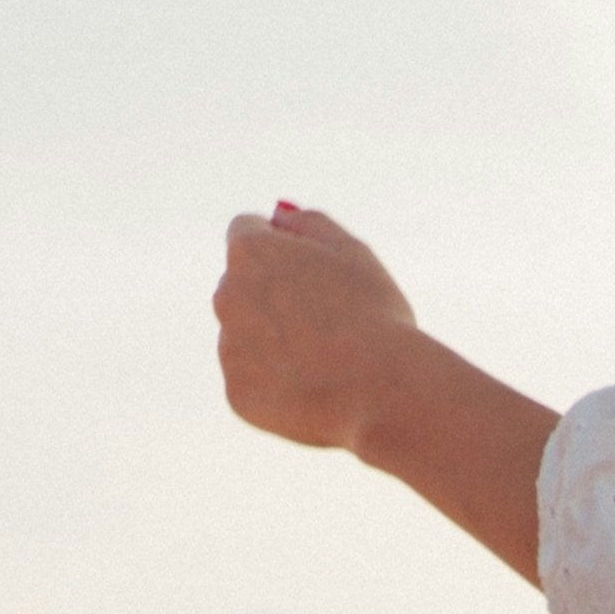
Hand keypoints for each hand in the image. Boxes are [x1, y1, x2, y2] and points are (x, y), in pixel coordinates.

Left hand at [215, 201, 560, 583]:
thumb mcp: (358, 255)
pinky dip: (286, 392)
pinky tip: (328, 397)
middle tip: (335, 328)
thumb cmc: (384, 317)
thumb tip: (281, 214)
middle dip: (280, 304)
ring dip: (283, 349)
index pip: (249, 237)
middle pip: (245, 291)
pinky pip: (259, 388)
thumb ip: (314, 227)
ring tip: (338, 367)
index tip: (319, 284)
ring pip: (251, 342)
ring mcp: (231, 353)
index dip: (288, 260)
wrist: (385, 394)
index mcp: (253, 255)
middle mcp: (229, 300)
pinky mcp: (239, 399)